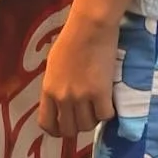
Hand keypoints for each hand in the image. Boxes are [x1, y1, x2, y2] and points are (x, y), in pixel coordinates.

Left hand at [39, 11, 119, 147]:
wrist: (90, 26)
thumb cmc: (72, 38)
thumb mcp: (54, 66)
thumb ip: (56, 85)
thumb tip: (61, 98)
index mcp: (48, 90)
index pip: (47, 123)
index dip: (56, 130)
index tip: (64, 128)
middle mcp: (62, 98)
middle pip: (68, 129)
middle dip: (78, 126)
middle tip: (87, 116)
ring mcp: (81, 97)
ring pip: (87, 125)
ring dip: (94, 120)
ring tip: (99, 108)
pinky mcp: (101, 93)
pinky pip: (105, 116)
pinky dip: (108, 113)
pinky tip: (110, 103)